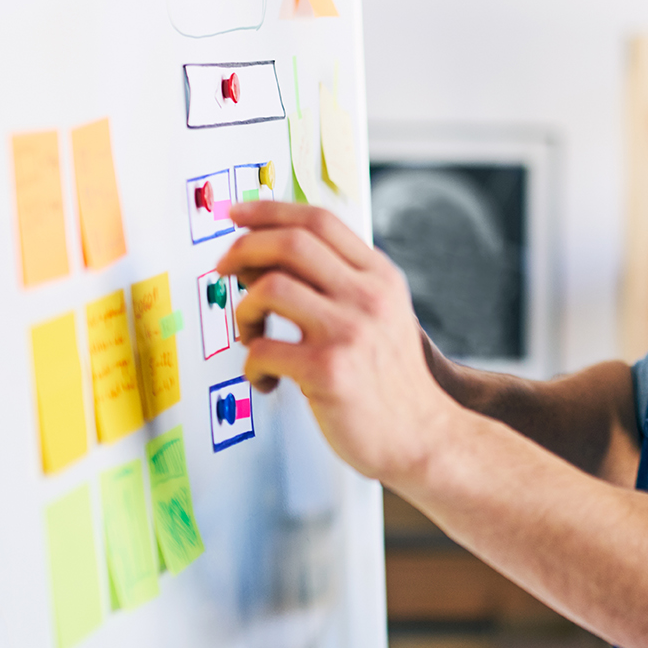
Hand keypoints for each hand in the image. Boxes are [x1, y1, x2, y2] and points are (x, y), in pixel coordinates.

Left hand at [213, 201, 454, 484]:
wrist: (422, 437)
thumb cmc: (391, 382)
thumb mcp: (382, 315)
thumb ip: (342, 283)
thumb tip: (269, 256)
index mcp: (380, 277)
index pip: (319, 221)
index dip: (270, 210)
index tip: (238, 214)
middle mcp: (368, 296)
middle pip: (291, 243)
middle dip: (243, 249)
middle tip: (224, 270)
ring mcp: (349, 331)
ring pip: (269, 288)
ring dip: (243, 311)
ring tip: (251, 336)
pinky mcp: (328, 371)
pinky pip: (262, 349)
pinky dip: (251, 365)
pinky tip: (266, 379)